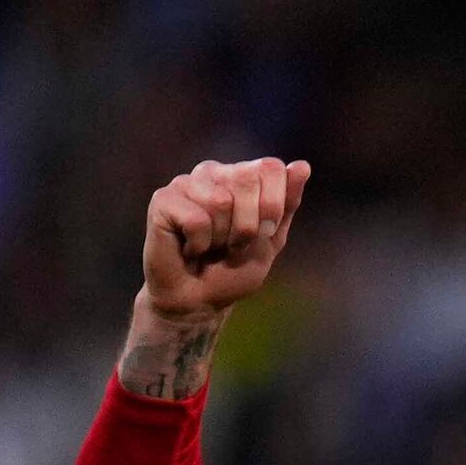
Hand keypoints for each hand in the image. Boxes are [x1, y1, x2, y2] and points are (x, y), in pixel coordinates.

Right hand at [138, 157, 305, 332]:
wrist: (200, 299)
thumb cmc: (234, 269)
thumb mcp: (271, 238)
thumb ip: (286, 203)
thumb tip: (302, 165)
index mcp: (241, 175)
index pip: (271, 168)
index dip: (273, 208)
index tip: (261, 233)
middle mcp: (212, 172)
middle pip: (247, 180)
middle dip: (250, 225)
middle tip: (232, 243)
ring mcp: (185, 183)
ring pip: (221, 201)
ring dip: (223, 237)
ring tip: (210, 245)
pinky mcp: (163, 199)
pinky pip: (197, 219)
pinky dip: (200, 243)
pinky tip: (189, 247)